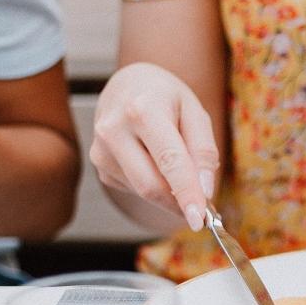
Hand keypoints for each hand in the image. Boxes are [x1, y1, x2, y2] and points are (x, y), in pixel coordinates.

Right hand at [91, 62, 219, 230]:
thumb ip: (204, 151)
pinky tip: (154, 162)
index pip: (169, 161)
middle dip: (180, 203)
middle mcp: (114, 130)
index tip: (199, 219)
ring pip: (143, 191)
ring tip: (179, 170)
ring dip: (169, 193)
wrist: (128, 85)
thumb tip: (206, 190)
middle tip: (204, 210)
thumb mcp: (195, 112)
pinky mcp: (100, 166)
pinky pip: (134, 188)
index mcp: (143, 110)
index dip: (186, 193)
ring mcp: (101, 150)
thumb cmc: (166, 97)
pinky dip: (154, 185)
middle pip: (151, 185)